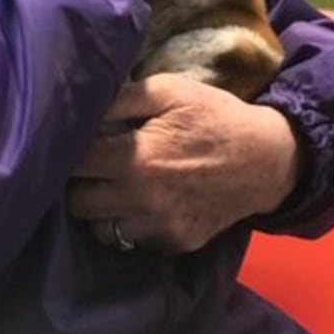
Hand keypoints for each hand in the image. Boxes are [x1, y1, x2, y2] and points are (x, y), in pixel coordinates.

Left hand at [67, 75, 301, 253]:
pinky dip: (128, 225)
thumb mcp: (168, 90)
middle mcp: (140, 199)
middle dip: (77, 183)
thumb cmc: (213, 116)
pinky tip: (138, 202)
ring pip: (101, 229)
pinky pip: (134, 241)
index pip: (74, 164)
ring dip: (99, 209)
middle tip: (89, 167)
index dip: (67, 151)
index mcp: (134, 158)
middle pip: (78, 203)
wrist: (266, 159)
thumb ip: (121, 98)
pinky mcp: (176, 243)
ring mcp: (159, 227)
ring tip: (110, 187)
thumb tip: (84, 107)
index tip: (72, 143)